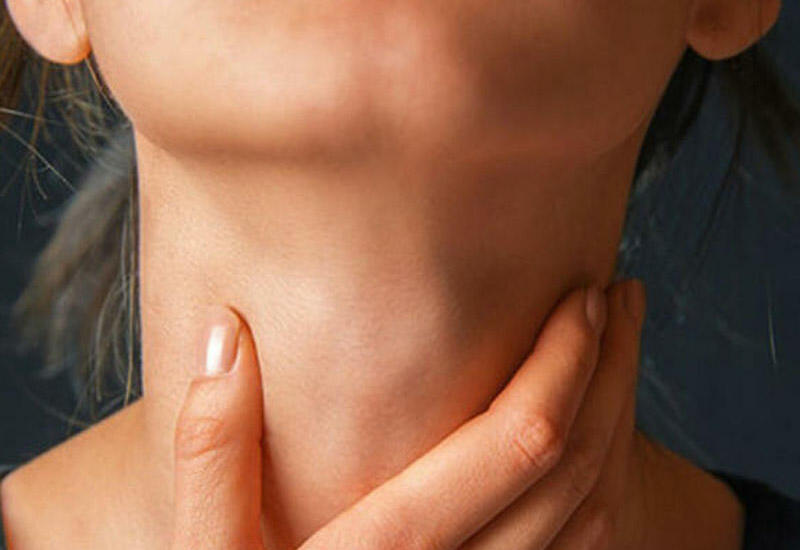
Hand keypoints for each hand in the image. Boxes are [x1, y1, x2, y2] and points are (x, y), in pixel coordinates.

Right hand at [169, 282, 741, 549]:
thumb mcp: (207, 547)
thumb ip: (210, 452)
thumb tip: (226, 334)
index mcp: (395, 549)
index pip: (521, 447)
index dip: (566, 365)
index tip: (582, 297)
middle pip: (581, 474)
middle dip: (612, 374)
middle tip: (619, 297)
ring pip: (596, 513)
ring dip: (620, 417)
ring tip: (621, 341)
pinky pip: (584, 543)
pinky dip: (605, 473)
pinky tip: (591, 418)